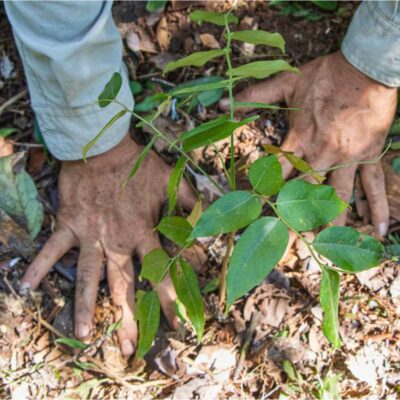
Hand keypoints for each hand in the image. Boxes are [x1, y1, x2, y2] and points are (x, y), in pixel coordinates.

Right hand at [19, 134, 195, 355]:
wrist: (104, 148)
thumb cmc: (139, 166)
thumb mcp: (171, 183)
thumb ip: (192, 205)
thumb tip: (208, 225)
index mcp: (143, 232)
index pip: (160, 272)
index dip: (170, 299)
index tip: (177, 324)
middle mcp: (117, 241)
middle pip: (124, 286)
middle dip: (129, 318)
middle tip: (130, 348)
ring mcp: (91, 235)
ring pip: (89, 277)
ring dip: (86, 306)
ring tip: (85, 335)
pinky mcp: (69, 225)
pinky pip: (52, 248)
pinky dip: (40, 264)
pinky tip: (25, 285)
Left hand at [221, 51, 396, 235]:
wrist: (365, 67)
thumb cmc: (325, 75)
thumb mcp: (286, 82)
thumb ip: (255, 95)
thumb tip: (221, 107)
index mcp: (298, 140)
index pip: (276, 173)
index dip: (263, 192)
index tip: (255, 213)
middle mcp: (321, 155)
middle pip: (303, 193)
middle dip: (294, 218)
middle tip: (286, 243)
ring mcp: (346, 159)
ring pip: (337, 197)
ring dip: (330, 222)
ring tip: (323, 246)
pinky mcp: (368, 156)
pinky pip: (373, 186)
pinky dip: (377, 208)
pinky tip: (379, 231)